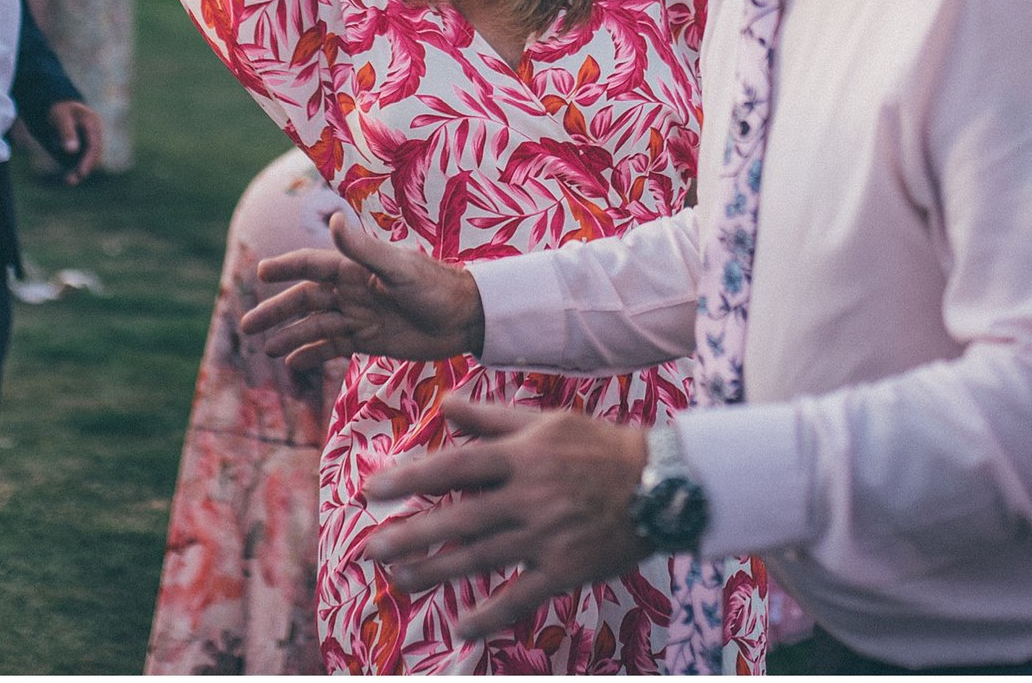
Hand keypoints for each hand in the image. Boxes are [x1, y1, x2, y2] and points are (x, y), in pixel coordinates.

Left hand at [30, 100, 103, 184]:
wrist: (53, 109)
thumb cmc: (58, 109)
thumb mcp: (60, 117)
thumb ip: (66, 131)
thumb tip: (72, 151)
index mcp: (93, 124)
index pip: (94, 145)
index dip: (89, 160)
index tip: (82, 172)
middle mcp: (93, 136)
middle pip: (93, 156)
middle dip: (83, 169)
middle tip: (72, 179)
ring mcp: (86, 144)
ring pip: (86, 161)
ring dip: (78, 172)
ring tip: (67, 181)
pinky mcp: (78, 151)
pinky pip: (77, 163)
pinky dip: (72, 171)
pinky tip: (66, 178)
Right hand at [242, 210, 484, 368]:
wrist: (466, 317)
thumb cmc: (435, 286)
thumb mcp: (398, 268)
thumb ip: (363, 249)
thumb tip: (332, 220)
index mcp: (355, 268)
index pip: (312, 265)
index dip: (286, 268)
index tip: (261, 274)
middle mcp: (352, 290)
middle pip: (305, 300)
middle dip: (277, 311)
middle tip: (247, 327)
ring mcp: (359, 315)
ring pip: (315, 326)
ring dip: (290, 336)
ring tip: (266, 349)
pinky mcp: (369, 340)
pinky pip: (333, 347)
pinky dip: (312, 355)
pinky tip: (293, 366)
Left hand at [363, 396, 650, 640]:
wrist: (661, 483)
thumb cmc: (599, 446)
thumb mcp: (547, 421)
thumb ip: (493, 417)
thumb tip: (445, 404)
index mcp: (523, 456)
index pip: (454, 467)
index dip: (410, 478)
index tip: (373, 490)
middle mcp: (529, 496)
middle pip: (457, 519)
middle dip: (409, 535)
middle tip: (370, 549)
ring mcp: (547, 536)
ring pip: (480, 559)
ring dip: (435, 572)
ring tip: (401, 579)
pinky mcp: (565, 570)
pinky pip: (519, 597)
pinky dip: (488, 615)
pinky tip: (459, 627)